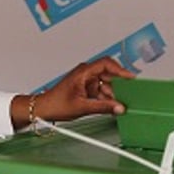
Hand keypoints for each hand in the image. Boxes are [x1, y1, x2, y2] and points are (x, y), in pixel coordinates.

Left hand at [11, 58, 133, 129]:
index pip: (106, 64)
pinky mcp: (86, 89)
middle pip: (108, 74)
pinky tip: (110, 106)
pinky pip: (100, 91)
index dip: (120, 70)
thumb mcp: (82, 107)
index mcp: (83, 72)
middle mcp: (85, 74)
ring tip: (118, 104)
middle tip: (128, 93)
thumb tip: (118, 107)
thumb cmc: (55, 103)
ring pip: (105, 84)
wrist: (43, 109)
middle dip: (118, 85)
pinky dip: (106, 98)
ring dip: (112, 94)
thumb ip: (103, 107)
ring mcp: (86, 81)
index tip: (130, 78)